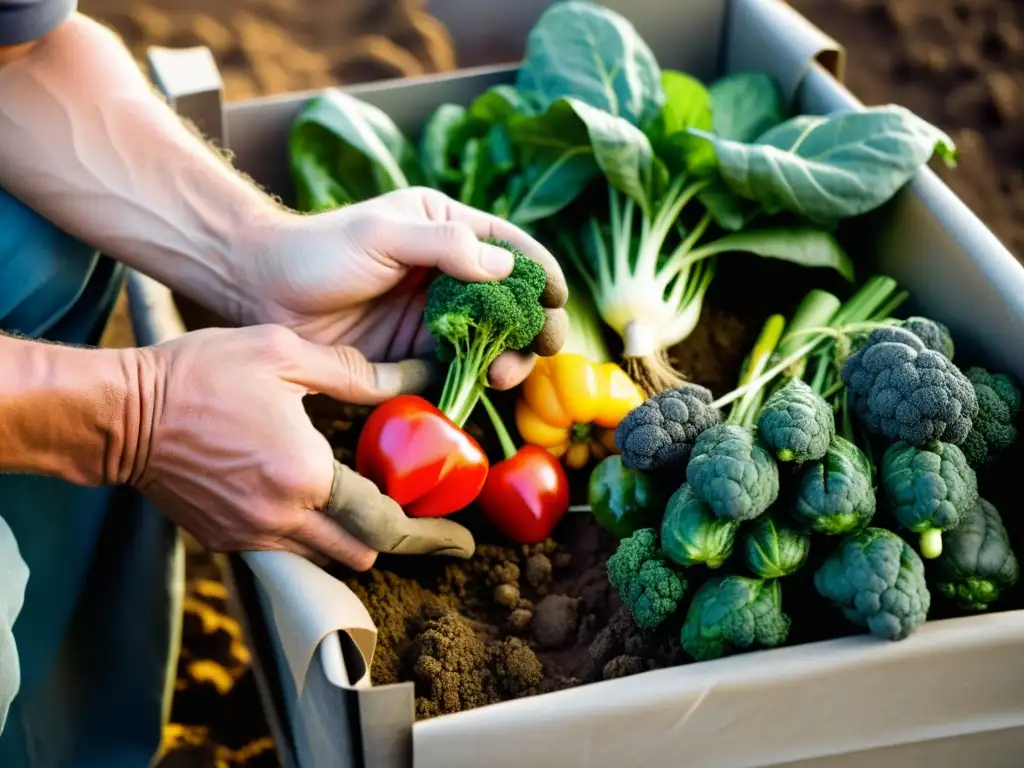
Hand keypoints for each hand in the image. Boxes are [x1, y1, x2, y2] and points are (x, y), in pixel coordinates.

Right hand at [128, 324, 472, 568]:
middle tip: (428, 521)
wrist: (118, 414)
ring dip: (353, 537)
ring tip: (373, 503)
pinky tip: (314, 496)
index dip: (432, 535)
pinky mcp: (223, 538)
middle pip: (362, 552)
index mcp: (305, 474)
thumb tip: (412, 381)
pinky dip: (311, 532)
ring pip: (325, 556)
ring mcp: (249, 534)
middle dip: (399, 540)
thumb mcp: (283, 354)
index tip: (463, 540)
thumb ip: (353, 373)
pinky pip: (286, 548)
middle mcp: (281, 517)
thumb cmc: (201, 373)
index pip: (385, 522)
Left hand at [240, 187, 568, 389]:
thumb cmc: (320, 249)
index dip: (540, 272)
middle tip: (542, 346)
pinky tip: (481, 385)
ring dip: (508, 356)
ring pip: (492, 339)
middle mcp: (450, 272)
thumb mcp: (382, 234)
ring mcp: (435, 315)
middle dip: (533, 324)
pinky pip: (458, 367)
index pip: (511, 247)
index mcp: (448, 228)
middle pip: (511, 301)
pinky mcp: (416, 353)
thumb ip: (444, 246)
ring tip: (504, 373)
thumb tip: (507, 269)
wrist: (263, 290)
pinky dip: (475, 378)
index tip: (556, 298)